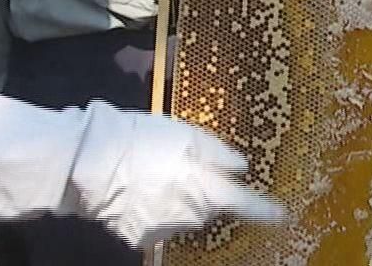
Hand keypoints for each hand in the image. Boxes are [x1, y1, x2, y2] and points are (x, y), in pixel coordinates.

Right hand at [68, 101, 286, 247]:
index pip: (243, 202)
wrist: (90, 164)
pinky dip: (154, 209)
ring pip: (183, 215)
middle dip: (203, 190)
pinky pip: (157, 222)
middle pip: (209, 207)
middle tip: (180, 165)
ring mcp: (164, 231)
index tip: (282, 215)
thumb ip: (216, 153)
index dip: (264, 209)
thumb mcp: (184, 134)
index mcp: (204, 190)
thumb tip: (239, 166)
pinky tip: (138, 190)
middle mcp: (190, 217)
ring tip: (153, 172)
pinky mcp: (141, 238)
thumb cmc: (141, 141)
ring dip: (178, 199)